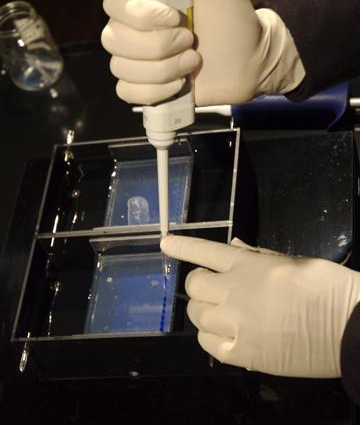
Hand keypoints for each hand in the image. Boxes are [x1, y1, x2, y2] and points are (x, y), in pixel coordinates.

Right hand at [101, 0, 304, 105]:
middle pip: (114, 40)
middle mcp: (135, 30)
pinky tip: (178, 84)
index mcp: (144, 1)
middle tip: (191, 42)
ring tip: (192, 64)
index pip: (112, 4)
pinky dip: (153, 92)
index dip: (140, 17)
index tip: (176, 18)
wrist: (250, 63)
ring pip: (121, 69)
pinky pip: (126, 92)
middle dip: (159, 47)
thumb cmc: (234, 16)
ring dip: (163, 71)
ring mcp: (139, 61)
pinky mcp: (146, 88)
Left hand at [161, 235, 359, 377]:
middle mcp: (235, 292)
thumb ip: (258, 255)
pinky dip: (211, 337)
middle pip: (194, 285)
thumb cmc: (326, 287)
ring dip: (205, 310)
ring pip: (197, 316)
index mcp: (248, 265)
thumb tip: (235, 245)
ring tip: (222, 312)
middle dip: (200, 283)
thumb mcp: (293, 260)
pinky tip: (225, 334)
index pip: (205, 251)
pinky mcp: (244, 354)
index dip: (183, 246)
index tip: (165, 244)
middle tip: (215, 287)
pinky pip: (208, 344)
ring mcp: (236, 324)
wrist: (350, 327)